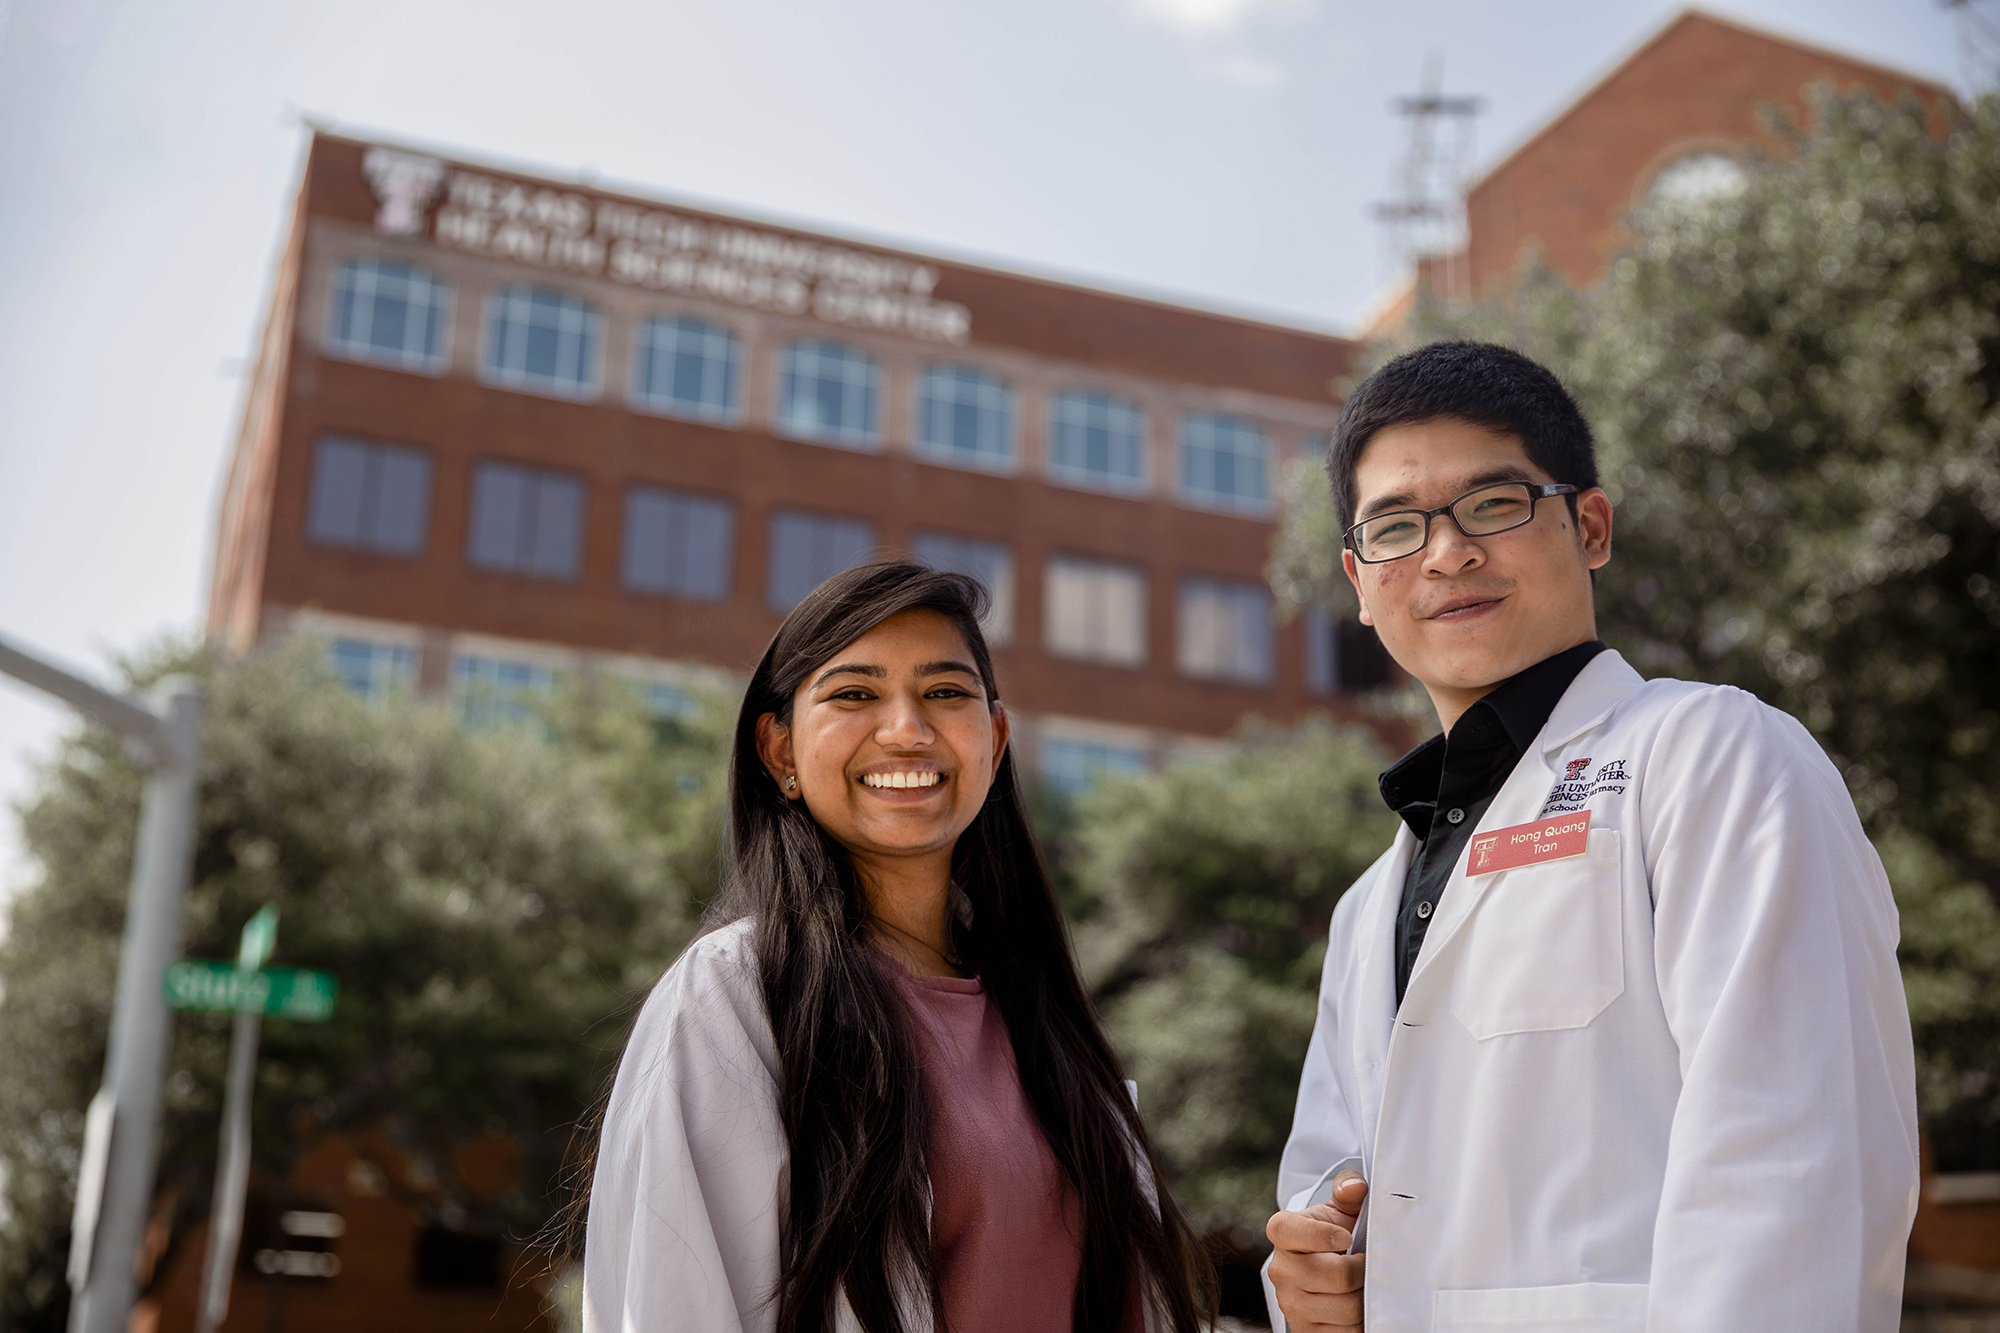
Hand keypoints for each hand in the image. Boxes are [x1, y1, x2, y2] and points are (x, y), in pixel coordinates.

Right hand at [1266, 1172, 1366, 1329]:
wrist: (1324, 1271)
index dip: (1319, 1234)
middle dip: (1362, 1270)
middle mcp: (1281, 1270)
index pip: (1287, 1231)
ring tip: (1363, 1285)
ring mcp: (1291, 1304)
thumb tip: (1355, 1187)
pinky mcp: (1305, 1331)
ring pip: (1346, 1307)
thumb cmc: (1336, 1235)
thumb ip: (1348, 1190)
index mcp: (1283, 1232)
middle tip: (1366, 1263)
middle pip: (1336, 1275)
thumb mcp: (1340, 1209)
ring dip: (1364, 1297)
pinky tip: (1358, 1306)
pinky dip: (1358, 1322)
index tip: (1346, 1237)